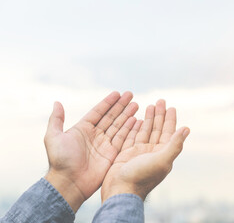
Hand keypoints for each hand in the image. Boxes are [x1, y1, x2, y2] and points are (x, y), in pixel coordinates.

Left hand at [44, 91, 137, 211]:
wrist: (69, 183)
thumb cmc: (60, 161)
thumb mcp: (53, 137)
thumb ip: (56, 119)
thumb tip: (57, 102)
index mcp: (82, 129)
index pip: (98, 112)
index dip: (108, 102)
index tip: (117, 93)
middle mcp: (95, 135)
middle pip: (111, 117)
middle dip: (121, 105)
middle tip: (131, 94)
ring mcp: (104, 144)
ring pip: (119, 126)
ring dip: (127, 115)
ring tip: (136, 104)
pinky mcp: (112, 154)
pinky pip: (123, 139)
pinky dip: (130, 129)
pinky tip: (137, 120)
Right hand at [101, 100, 189, 202]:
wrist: (120, 191)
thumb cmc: (142, 177)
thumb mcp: (162, 160)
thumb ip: (174, 145)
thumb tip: (187, 129)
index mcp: (163, 154)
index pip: (169, 133)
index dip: (171, 120)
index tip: (171, 107)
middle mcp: (153, 152)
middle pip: (158, 129)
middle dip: (160, 115)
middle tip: (160, 101)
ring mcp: (139, 153)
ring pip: (146, 131)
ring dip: (149, 119)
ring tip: (150, 105)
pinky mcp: (127, 154)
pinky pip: (132, 136)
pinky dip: (135, 127)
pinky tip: (137, 118)